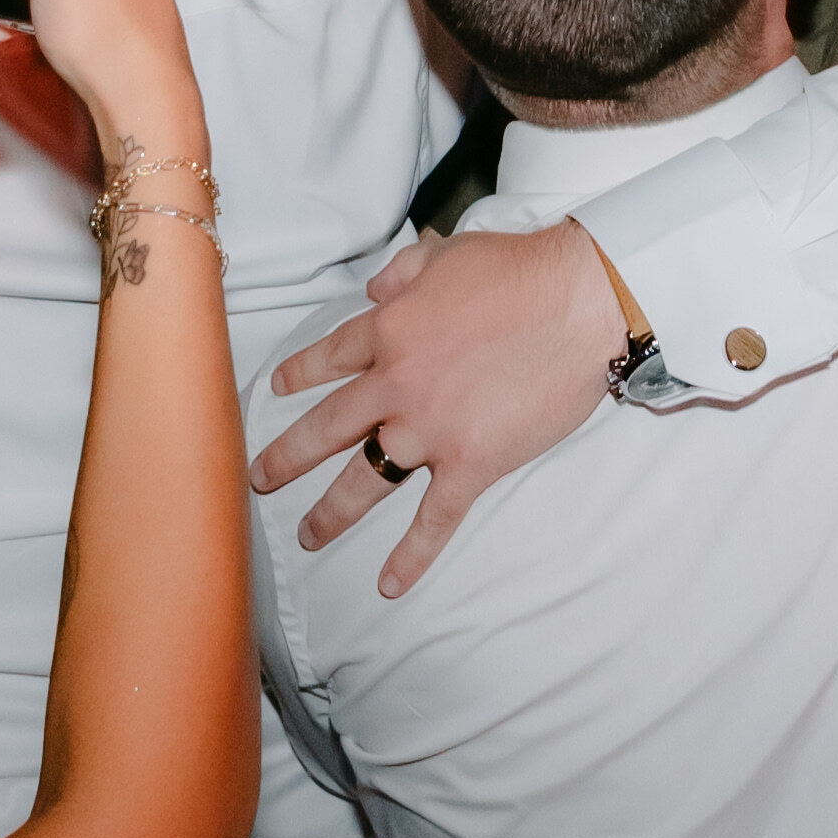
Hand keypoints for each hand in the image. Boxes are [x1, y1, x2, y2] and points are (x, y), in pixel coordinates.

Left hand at [257, 220, 623, 593]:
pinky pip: (433, 517)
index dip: (300, 374)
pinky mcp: (470, 462)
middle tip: (259, 478)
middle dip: (288, 456)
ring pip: (365, 478)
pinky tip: (390, 584)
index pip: (331, 357)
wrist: (577, 303)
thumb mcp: (446, 253)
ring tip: (308, 535)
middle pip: (329, 426)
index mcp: (389, 329)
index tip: (278, 390)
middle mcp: (396, 382)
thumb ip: (402, 272)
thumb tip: (376, 287)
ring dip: (332, 512)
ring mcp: (430, 428)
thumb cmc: (518, 271)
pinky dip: (412, 554)